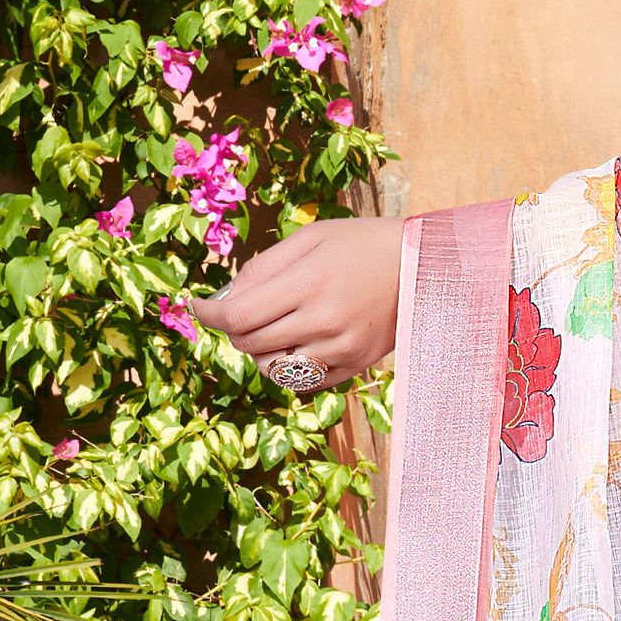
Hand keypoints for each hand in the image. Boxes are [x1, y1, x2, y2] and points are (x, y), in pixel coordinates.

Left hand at [193, 215, 404, 384]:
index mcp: (309, 284)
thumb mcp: (310, 238)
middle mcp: (324, 322)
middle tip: (239, 312)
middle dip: (234, 330)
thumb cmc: (361, 244)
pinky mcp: (355, 366)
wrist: (423, 266)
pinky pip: (303, 381)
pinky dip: (288, 367)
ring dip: (259, 351)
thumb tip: (225, 299)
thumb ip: (264, 267)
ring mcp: (340, 349)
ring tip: (270, 329)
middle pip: (250, 344)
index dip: (209, 315)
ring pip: (273, 369)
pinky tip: (295, 344)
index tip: (198, 307)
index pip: (237, 316)